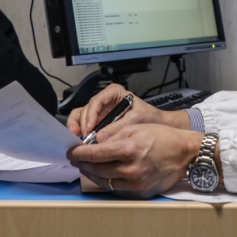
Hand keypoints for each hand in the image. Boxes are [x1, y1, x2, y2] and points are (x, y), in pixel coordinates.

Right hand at [67, 83, 189, 137]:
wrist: (159, 126)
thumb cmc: (150, 118)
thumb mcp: (136, 120)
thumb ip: (118, 127)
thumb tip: (100, 138)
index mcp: (114, 92)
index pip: (97, 100)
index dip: (91, 114)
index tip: (89, 128)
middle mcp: (105, 100)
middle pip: (86, 108)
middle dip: (82, 123)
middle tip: (82, 138)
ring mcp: (100, 111)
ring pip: (81, 116)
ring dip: (78, 128)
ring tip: (79, 141)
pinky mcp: (98, 122)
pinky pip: (85, 125)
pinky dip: (82, 133)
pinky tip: (83, 143)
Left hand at [67, 123, 202, 198]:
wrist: (185, 153)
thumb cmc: (163, 137)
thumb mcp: (136, 127)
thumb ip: (113, 134)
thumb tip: (94, 141)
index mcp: (129, 149)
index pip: (95, 154)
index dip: (79, 153)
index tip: (72, 152)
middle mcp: (131, 169)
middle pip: (97, 169)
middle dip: (83, 164)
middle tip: (76, 159)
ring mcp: (136, 183)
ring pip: (105, 181)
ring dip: (92, 174)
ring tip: (86, 167)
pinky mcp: (141, 193)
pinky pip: (117, 189)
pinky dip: (107, 181)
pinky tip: (103, 175)